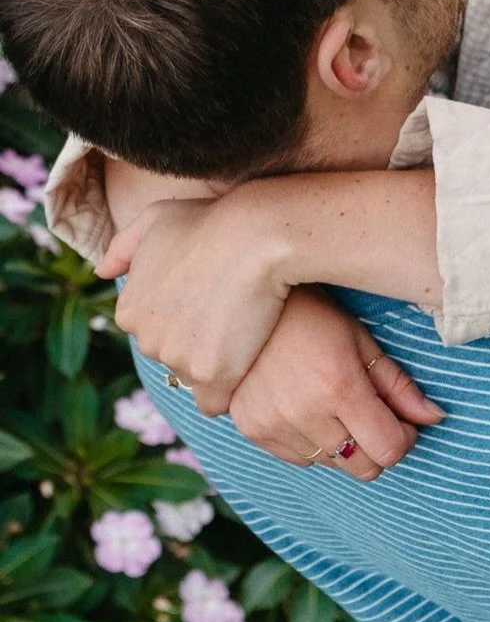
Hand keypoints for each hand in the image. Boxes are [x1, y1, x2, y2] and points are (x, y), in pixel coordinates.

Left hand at [98, 193, 290, 415]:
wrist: (255, 236)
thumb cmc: (211, 221)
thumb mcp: (157, 218)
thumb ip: (125, 246)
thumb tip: (102, 273)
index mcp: (129, 310)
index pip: (154, 333)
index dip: (185, 321)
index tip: (211, 304)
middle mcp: (146, 339)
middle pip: (174, 358)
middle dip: (198, 345)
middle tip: (232, 316)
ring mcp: (177, 359)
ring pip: (196, 378)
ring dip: (217, 366)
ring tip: (245, 335)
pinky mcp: (211, 374)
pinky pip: (214, 403)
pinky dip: (228, 391)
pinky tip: (245, 369)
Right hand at [229, 287, 444, 478]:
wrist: (245, 305)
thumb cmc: (312, 316)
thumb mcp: (361, 341)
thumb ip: (399, 386)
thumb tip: (435, 418)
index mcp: (339, 386)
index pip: (388, 449)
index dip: (404, 440)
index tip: (403, 423)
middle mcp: (305, 413)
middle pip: (362, 468)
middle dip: (378, 448)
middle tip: (375, 419)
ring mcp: (274, 425)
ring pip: (331, 464)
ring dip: (344, 445)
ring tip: (335, 406)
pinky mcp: (253, 431)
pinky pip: (299, 460)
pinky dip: (313, 444)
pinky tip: (309, 410)